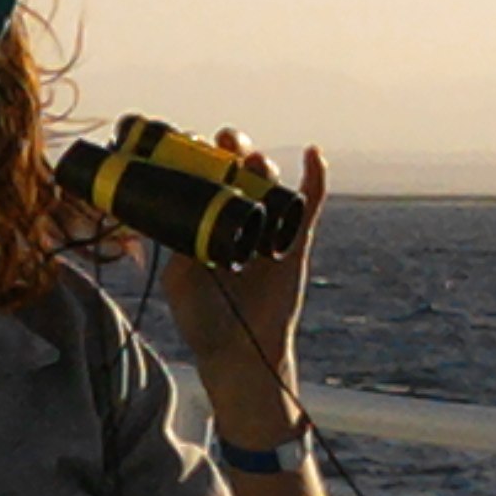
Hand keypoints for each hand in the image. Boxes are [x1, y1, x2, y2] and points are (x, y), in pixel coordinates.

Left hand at [160, 130, 327, 436]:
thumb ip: (182, 248)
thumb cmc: (204, 321)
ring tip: (251, 157)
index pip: (204, 179)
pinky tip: (314, 155)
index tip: (189, 142)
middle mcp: (236, 220)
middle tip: (222, 141)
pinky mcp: (295, 243)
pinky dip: (315, 178)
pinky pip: (309, 206)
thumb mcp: (180, 281)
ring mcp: (267, 229)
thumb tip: (188, 215)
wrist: (239, 353)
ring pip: (269, 183)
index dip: (200, 157)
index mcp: (205, 223)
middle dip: (230, 150)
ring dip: (262, 163)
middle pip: (237, 172)